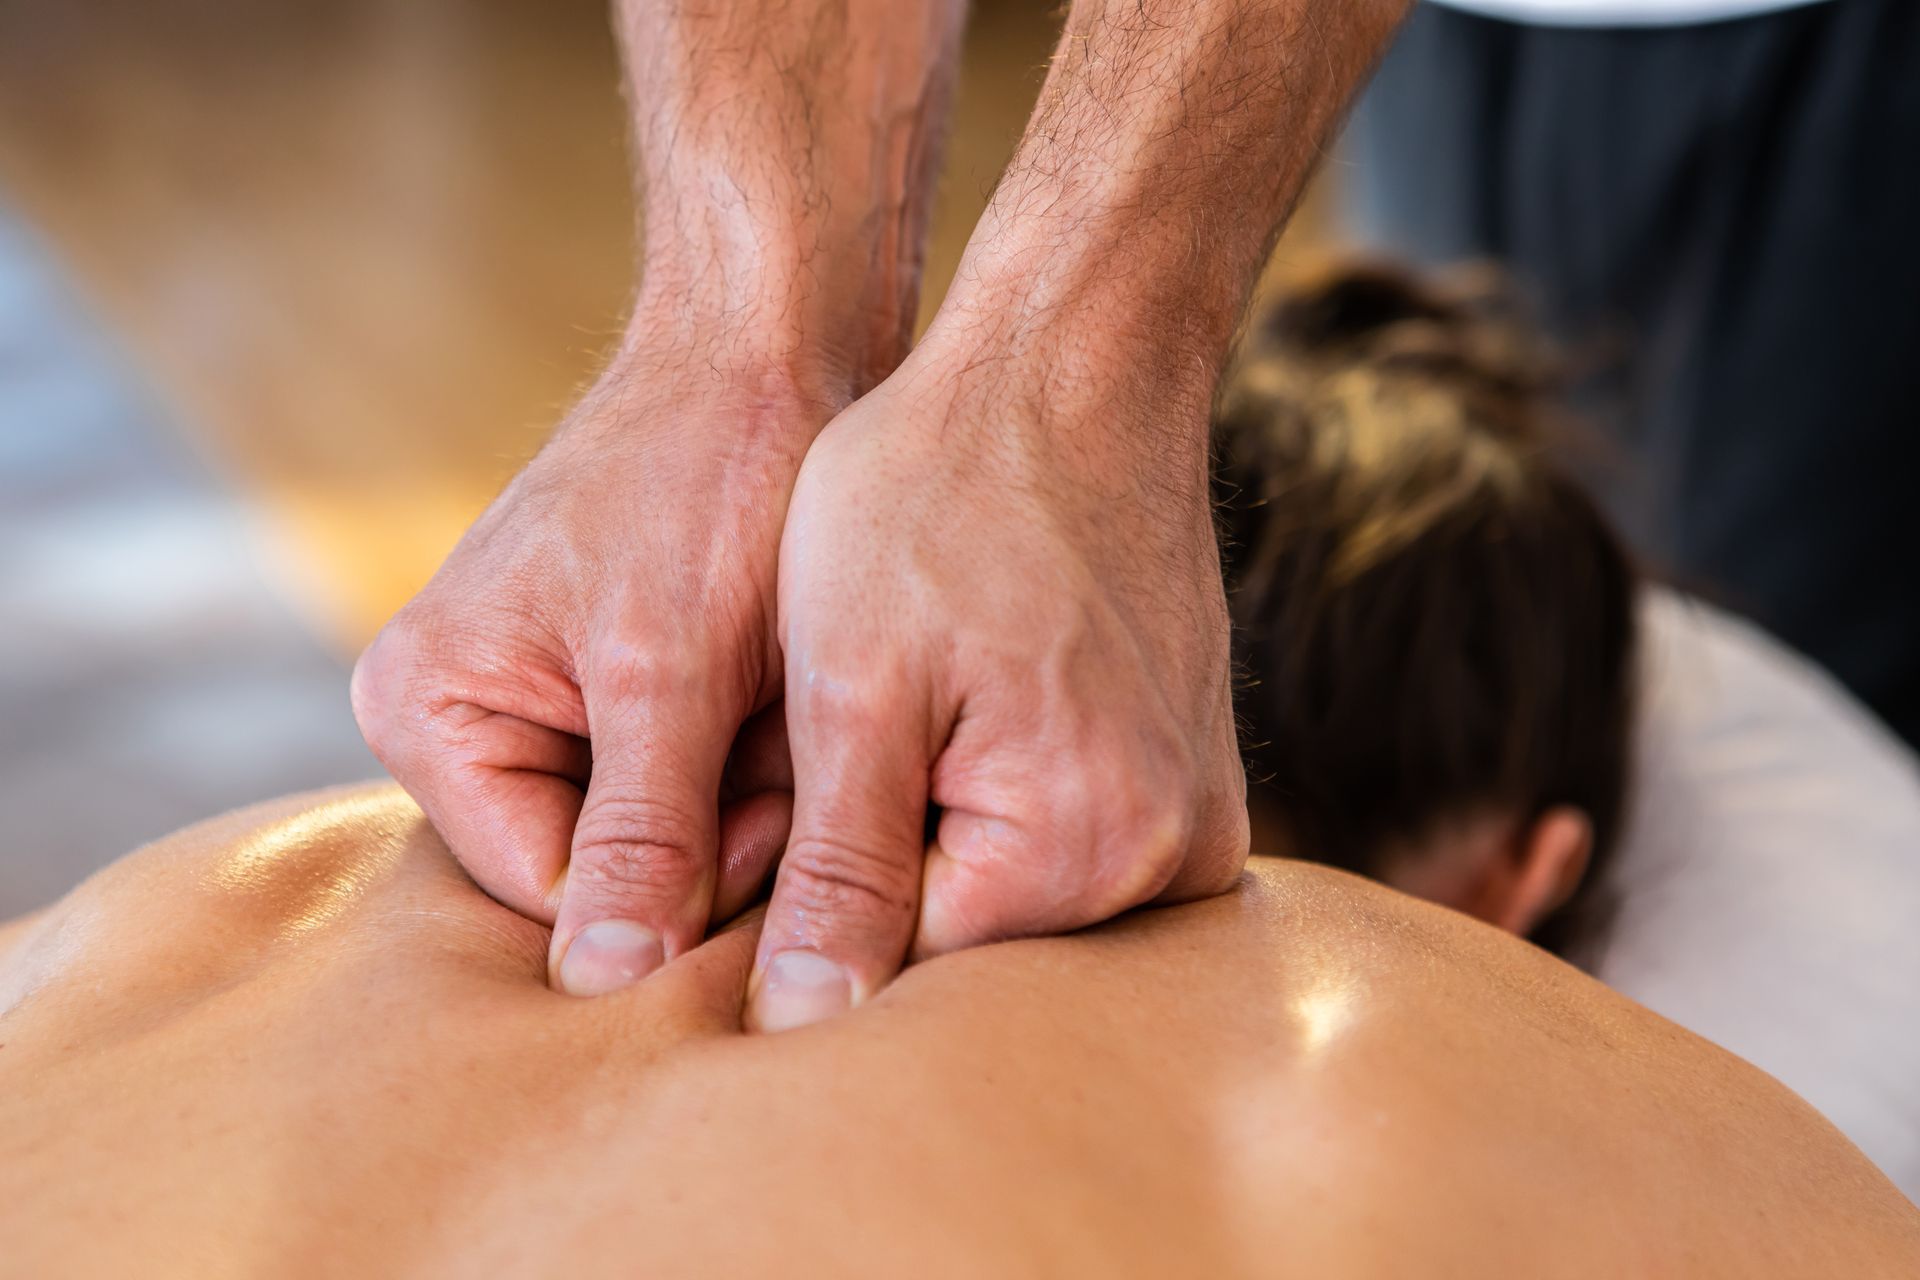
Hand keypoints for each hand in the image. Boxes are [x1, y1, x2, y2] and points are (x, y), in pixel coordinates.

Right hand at [352, 348, 819, 994]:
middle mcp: (462, 724)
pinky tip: (785, 701)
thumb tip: (600, 983)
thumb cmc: (707, 479)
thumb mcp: (670, 667)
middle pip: (600, 876)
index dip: (674, 886)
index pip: (546, 895)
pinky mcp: (616, 701)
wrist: (771, 354)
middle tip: (787, 749)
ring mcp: (541, 712)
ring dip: (742, 800)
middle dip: (710, 836)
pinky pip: (690, 788)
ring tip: (784, 706)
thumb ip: (641, 829)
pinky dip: (752, 765)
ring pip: (659, 840)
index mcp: (426, 713)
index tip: (770, 811)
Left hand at [747, 333, 1249, 1030]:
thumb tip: (802, 1027)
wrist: (1076, 368)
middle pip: (971, 941)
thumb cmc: (943, 496)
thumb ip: (836, 876)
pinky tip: (946, 711)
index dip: (798, 911)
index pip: (904, 968)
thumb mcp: (854, 688)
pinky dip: (987, 799)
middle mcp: (1172, 858)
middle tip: (803, 751)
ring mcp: (1195, 817)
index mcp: (1088, 848)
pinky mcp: (1188, 778)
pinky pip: (1066, 838)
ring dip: (926, 834)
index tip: (742, 823)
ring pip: (1012, 892)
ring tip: (881, 713)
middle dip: (869, 874)